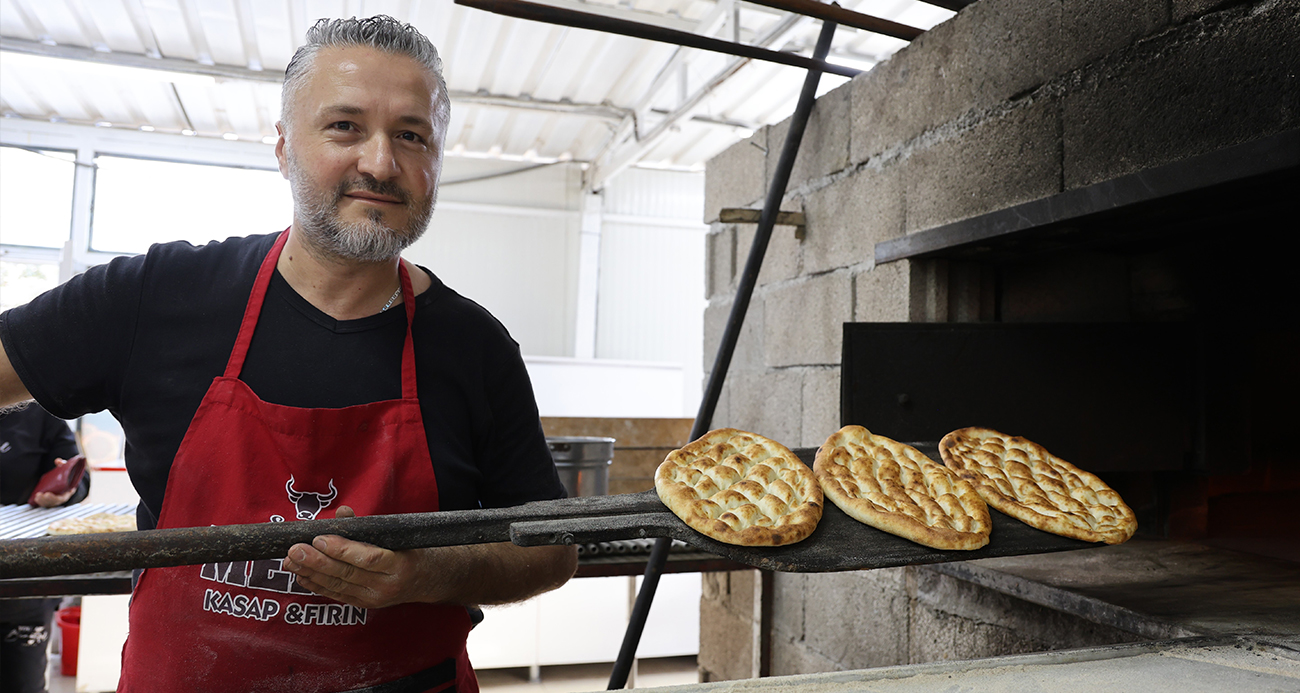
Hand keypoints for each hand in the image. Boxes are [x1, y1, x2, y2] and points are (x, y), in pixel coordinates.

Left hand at [33, 458, 76, 506]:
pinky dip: (41, 502)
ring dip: (43, 501)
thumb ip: (63, 465)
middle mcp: (62, 498)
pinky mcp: (51, 501)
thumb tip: (57, 461)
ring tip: (37, 496)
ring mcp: (56, 500)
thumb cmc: (66, 476)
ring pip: (50, 503)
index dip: (56, 498)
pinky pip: (46, 503)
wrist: (66, 480)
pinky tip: (36, 499)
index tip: (48, 494)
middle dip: (48, 499)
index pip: (63, 497)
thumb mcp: (66, 470)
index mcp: (68, 492)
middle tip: (42, 494)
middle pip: (55, 501)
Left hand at [281, 506, 429, 608]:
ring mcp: (375, 598)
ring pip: (339, 585)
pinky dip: (317, 585)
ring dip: (311, 573)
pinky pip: (337, 594)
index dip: (341, 549)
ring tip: (291, 561)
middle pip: (348, 574)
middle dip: (317, 561)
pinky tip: (301, 576)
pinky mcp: (365, 604)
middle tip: (295, 550)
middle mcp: (387, 585)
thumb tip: (342, 513)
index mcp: (399, 564)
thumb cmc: (410, 550)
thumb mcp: (396, 535)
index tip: (319, 538)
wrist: (428, 579)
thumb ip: (367, 525)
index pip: (368, 558)